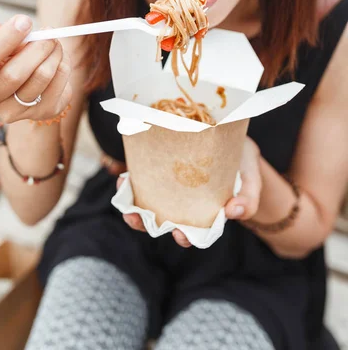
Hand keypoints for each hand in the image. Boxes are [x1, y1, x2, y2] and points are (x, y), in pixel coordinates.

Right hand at [0, 15, 71, 123]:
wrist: (29, 81)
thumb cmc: (8, 57)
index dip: (3, 40)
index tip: (24, 20)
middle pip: (13, 75)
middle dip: (36, 47)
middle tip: (49, 31)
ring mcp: (13, 112)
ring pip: (40, 78)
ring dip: (53, 53)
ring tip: (55, 42)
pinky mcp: (41, 114)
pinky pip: (58, 84)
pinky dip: (63, 65)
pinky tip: (58, 58)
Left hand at [118, 136, 261, 247]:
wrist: (234, 140)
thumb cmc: (245, 167)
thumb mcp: (252, 182)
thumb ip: (248, 200)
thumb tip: (234, 212)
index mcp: (205, 215)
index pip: (192, 233)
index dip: (183, 237)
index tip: (179, 234)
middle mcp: (183, 205)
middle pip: (160, 221)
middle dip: (144, 223)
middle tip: (136, 218)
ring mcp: (168, 189)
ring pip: (145, 203)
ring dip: (131, 204)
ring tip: (124, 193)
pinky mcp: (159, 170)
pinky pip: (141, 181)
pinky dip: (131, 183)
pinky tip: (125, 177)